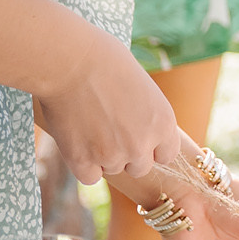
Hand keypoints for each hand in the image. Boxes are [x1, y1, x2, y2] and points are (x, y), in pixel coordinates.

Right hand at [30, 33, 190, 184]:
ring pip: (112, 169)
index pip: (166, 155)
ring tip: (89, 125)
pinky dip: (82, 164)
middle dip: (127, 153)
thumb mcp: (144, 89)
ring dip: (102, 156)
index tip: (137, 136)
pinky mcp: (82, 161)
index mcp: (164, 124)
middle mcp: (142, 145)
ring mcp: (112, 156)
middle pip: (139, 167)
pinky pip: (89, 177)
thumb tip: (143, 134)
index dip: (151, 147)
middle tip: (108, 129)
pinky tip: (77, 141)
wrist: (72, 62)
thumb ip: (148, 117)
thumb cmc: (107, 63)